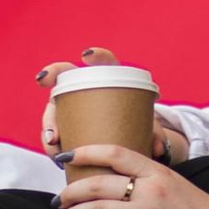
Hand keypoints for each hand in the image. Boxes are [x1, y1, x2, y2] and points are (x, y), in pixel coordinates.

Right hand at [36, 50, 187, 164]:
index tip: (86, 55)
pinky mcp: (67, 127)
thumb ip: (155, 134)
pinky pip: (54, 132)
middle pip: (66, 79)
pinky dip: (52, 144)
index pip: (104, 60)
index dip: (96, 55)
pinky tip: (55, 154)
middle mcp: (86, 88)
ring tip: (53, 142)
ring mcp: (73, 107)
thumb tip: (160, 147)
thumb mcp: (148, 127)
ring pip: (54, 108)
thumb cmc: (140, 124)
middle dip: (54, 81)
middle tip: (49, 92)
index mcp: (111, 79)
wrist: (132, 138)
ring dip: (49, 124)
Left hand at [50, 149, 208, 208]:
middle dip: (71, 191)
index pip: (115, 153)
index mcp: (157, 172)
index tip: (65, 155)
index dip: (86, 151)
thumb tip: (108, 177)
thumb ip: (144, 177)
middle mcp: (151, 192)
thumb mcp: (173, 183)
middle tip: (58, 197)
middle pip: (99, 185)